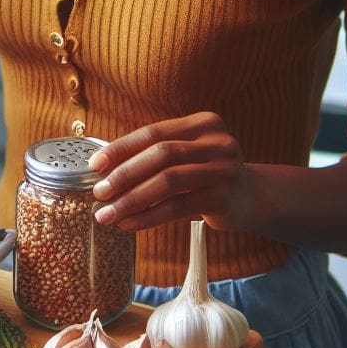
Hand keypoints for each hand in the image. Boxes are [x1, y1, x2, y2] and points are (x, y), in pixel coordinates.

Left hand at [88, 112, 252, 232]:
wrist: (252, 198)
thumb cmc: (204, 173)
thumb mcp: (184, 155)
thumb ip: (152, 155)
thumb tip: (102, 169)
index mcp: (203, 123)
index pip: (153, 133)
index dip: (121, 148)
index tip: (95, 164)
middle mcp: (218, 142)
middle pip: (160, 155)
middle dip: (124, 175)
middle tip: (98, 192)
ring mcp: (225, 170)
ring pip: (168, 182)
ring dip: (132, 200)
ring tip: (107, 214)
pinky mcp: (225, 198)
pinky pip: (178, 208)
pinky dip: (149, 216)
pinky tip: (129, 224)